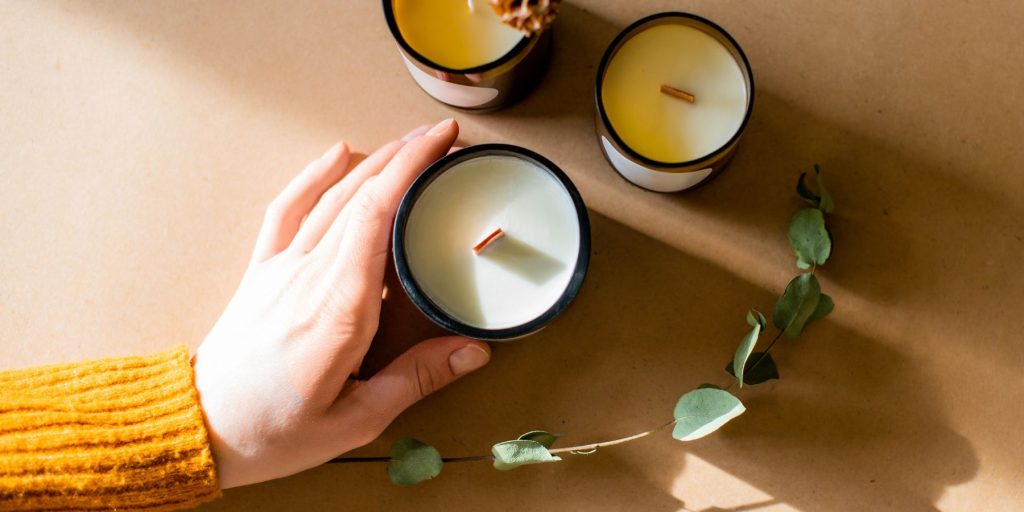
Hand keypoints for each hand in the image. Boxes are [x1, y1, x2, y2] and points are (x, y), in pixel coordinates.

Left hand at [191, 119, 490, 488]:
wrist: (202, 431)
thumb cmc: (274, 433)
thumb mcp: (356, 421)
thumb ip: (415, 379)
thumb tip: (473, 350)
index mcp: (339, 310)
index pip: (378, 217)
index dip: (412, 171)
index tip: (444, 147)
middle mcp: (308, 278)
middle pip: (360, 197)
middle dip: (405, 158)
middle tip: (444, 138)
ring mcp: (281, 269)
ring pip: (330, 198)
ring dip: (372, 162)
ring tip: (407, 141)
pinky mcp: (262, 272)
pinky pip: (286, 211)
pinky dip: (311, 177)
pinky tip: (336, 153)